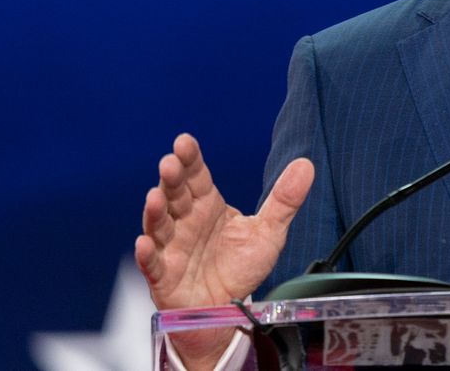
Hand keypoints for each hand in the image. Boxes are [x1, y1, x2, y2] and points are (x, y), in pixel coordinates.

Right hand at [135, 133, 313, 368]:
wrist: (228, 308)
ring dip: (155, 212)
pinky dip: (147, 255)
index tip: (185, 142)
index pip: (197, 177)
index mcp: (207, 206)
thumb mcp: (269, 232)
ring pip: (160, 225)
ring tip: (155, 197)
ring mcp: (172, 247)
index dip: (190, 159)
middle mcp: (186, 222)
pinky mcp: (164, 276)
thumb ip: (284, 199)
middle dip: (171, 179)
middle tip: (170, 163)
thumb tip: (305, 164)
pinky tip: (144, 244)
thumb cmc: (240, 266)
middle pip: (175, 195)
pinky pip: (153, 264)